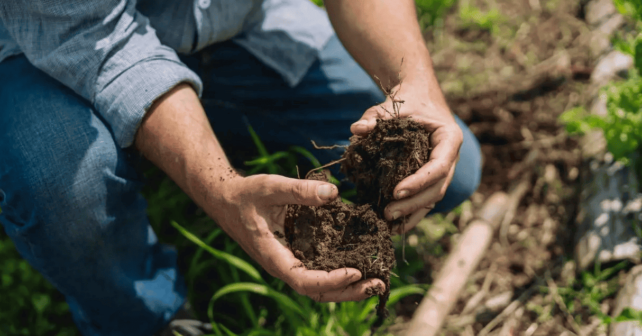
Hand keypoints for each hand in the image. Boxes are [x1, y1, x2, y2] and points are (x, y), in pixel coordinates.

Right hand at [214, 174, 384, 301]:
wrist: (227, 200)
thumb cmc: (246, 195)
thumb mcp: (270, 186)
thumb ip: (299, 190)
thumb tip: (333, 192)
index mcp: (273, 255)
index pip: (303, 280)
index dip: (330, 281)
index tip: (354, 272)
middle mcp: (283, 265)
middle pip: (317, 292)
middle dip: (348, 292)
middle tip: (379, 284)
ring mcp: (290, 263)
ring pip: (320, 287)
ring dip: (349, 287)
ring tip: (378, 281)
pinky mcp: (296, 256)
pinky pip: (319, 272)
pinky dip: (340, 274)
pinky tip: (362, 265)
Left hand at [351, 83, 462, 233]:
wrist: (419, 97)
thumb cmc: (408, 101)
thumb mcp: (391, 105)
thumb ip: (374, 117)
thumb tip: (356, 129)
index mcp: (449, 138)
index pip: (439, 166)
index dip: (419, 182)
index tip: (396, 192)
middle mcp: (450, 157)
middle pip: (437, 188)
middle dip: (413, 204)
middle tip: (387, 214)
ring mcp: (444, 170)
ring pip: (433, 198)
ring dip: (412, 213)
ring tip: (388, 224)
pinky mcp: (432, 178)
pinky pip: (425, 199)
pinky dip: (412, 213)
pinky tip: (394, 226)